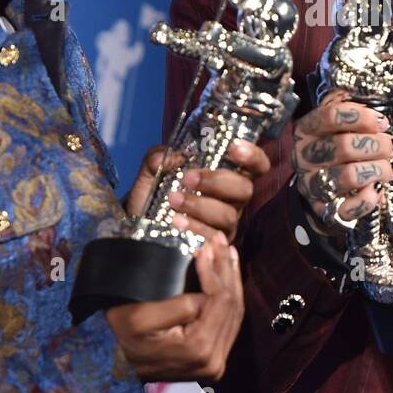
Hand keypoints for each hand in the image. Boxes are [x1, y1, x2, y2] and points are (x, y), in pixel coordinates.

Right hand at [104, 233, 242, 381]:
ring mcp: (215, 363)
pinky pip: (230, 321)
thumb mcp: (139, 318)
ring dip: (231, 279)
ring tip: (227, 250)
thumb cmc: (124, 333)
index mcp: (198, 349)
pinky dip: (230, 294)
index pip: (219, 301)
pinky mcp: (214, 358)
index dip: (215, 270)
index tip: (206, 245)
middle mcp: (213, 361)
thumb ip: (176, 308)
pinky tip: (227, 273)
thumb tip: (205, 297)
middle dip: (226, 269)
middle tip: (219, 240)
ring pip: (235, 312)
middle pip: (231, 305)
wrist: (117, 360)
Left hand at [122, 140, 270, 237]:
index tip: (233, 147)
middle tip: (188, 178)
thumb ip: (156, 159)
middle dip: (218, 181)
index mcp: (226, 175)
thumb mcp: (151, 171)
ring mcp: (224, 223)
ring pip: (228, 215)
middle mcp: (231, 199)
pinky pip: (214, 238)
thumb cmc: (154, 193)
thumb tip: (167, 156)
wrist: (137, 225)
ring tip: (174, 200)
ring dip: (201, 206)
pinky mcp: (214, 245)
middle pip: (245, 189)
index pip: (255, 166)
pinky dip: (196, 229)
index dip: (253, 156)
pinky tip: (177, 223)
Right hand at [291, 88, 392, 231]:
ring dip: (377, 171)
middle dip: (377, 146)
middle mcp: (305, 153)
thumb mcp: (369, 119)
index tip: (384, 123)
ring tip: (387, 169)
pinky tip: (376, 190)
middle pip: (342, 146)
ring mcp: (311, 182)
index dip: (362, 117)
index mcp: (310, 126)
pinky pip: (347, 208)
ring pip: (348, 176)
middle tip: (390, 147)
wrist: (338, 184)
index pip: (330, 115)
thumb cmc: (354, 142)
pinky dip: (368, 200)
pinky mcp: (323, 208)